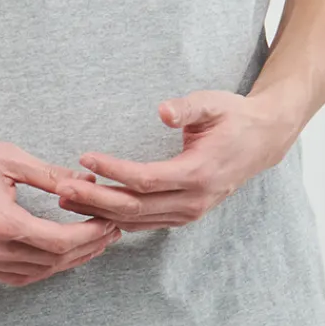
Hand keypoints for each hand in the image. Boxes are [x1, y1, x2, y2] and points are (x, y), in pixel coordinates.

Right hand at [0, 125, 121, 285]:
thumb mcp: (7, 158)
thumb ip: (50, 175)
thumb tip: (87, 183)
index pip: (58, 241)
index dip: (89, 234)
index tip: (109, 221)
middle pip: (51, 261)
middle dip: (85, 248)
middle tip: (110, 231)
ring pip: (35, 273)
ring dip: (66, 260)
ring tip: (91, 242)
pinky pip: (14, 276)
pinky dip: (40, 268)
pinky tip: (57, 253)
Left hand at [53, 90, 295, 230]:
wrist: (262, 142)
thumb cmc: (234, 117)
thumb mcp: (214, 103)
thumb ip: (188, 107)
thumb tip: (163, 111)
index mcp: (198, 173)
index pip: (146, 179)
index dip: (114, 170)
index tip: (85, 156)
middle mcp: (193, 201)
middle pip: (135, 207)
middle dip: (95, 199)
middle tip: (62, 187)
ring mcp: (189, 213)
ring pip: (137, 220)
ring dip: (101, 211)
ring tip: (67, 198)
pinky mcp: (183, 214)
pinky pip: (145, 223)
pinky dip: (117, 218)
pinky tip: (92, 209)